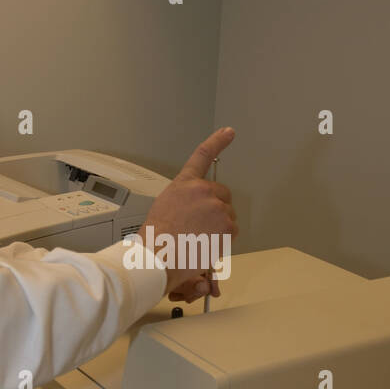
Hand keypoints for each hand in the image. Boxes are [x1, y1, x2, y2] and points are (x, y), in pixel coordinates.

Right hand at [141, 127, 236, 301]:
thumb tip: (197, 208)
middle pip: (222, 196)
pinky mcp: (227, 224)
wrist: (159, 256)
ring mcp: (217, 207)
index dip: (218, 142)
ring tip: (198, 238)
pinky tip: (206, 243)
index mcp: (185, 184)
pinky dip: (223, 240)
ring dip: (219, 227)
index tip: (228, 132)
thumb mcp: (165, 205)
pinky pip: (232, 231)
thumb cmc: (157, 237)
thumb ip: (185, 199)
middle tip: (200, 227)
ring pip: (228, 215)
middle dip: (216, 209)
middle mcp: (203, 191)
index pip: (203, 156)